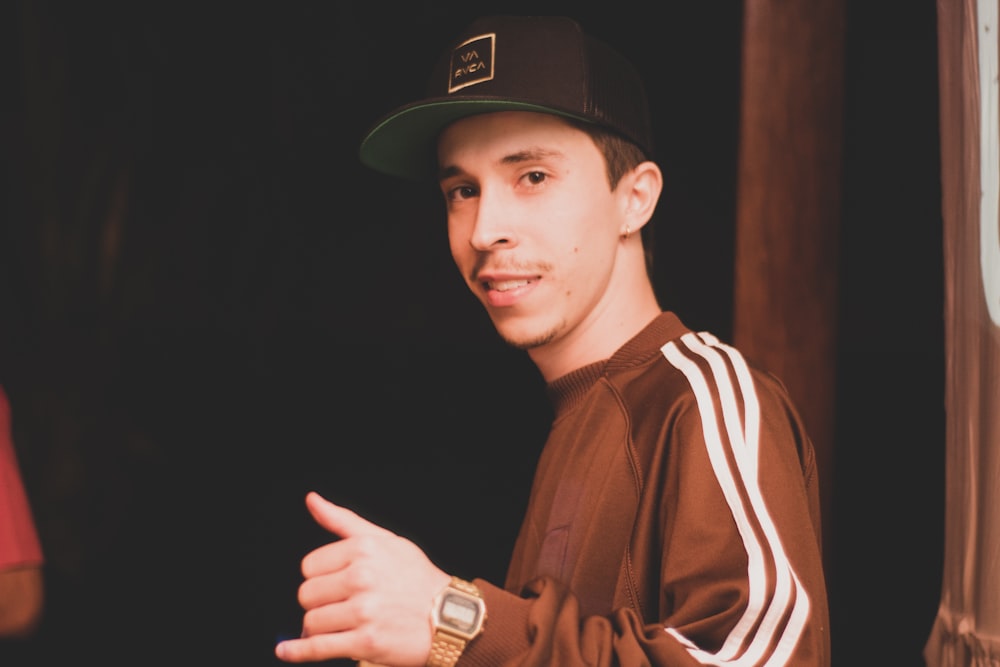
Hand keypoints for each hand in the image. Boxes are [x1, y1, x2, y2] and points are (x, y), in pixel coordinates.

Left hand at [275, 492, 451, 664]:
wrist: (450, 617)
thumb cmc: (416, 577)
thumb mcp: (385, 540)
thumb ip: (343, 520)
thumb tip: (311, 499)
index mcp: (364, 548)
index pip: (310, 566)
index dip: (319, 577)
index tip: (335, 583)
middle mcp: (362, 578)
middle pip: (307, 594)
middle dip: (318, 602)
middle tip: (338, 605)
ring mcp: (364, 612)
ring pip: (311, 621)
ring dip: (318, 627)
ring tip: (336, 624)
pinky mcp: (366, 643)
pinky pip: (318, 647)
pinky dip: (298, 651)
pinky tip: (286, 650)